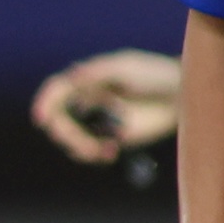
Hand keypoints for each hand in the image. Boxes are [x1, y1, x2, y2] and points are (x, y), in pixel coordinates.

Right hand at [32, 50, 183, 163]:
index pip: (55, 90)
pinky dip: (94, 155)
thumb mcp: (127, 67)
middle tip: (84, 145)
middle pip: (57, 121)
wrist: (181, 95)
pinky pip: (88, 152)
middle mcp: (85, 101)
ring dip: (82, 149)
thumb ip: (98, 71)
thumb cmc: (155, 74)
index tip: (42, 120)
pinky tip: (112, 152)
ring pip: (70, 141)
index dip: (43, 103)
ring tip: (106, 151)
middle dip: (67, 135)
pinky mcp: (108, 139)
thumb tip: (71, 74)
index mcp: (85, 80)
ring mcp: (95, 121)